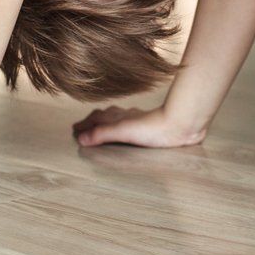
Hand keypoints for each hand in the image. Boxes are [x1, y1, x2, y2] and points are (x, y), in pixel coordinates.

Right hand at [71, 106, 205, 148]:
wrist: (180, 125)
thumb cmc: (154, 128)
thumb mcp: (122, 132)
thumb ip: (101, 134)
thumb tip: (81, 138)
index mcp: (117, 116)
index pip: (95, 119)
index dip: (84, 125)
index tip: (74, 130)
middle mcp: (126, 115)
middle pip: (104, 116)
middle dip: (92, 122)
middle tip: (82, 128)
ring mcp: (138, 120)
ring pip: (117, 118)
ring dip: (106, 122)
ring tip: (102, 127)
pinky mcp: (150, 126)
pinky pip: (130, 124)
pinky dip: (121, 126)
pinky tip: (129, 130)